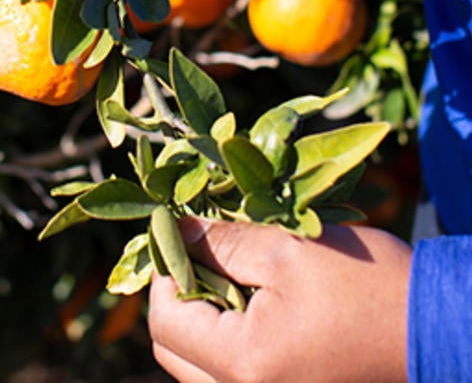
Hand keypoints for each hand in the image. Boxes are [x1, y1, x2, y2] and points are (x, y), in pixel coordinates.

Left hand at [148, 217, 411, 382]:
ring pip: (198, 365)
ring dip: (201, 318)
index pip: (165, 319)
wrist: (440, 333)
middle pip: (174, 348)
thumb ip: (222, 244)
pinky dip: (227, 338)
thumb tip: (175, 232)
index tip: (177, 234)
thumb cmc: (368, 286)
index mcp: (245, 365)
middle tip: (201, 253)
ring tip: (229, 275)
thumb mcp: (288, 251)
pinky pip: (229, 374)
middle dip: (177, 296)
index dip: (162, 270)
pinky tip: (252, 303)